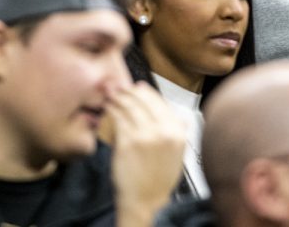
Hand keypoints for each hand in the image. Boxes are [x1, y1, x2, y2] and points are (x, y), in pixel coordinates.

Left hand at [107, 82, 187, 226]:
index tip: (137, 87)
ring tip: (110, 94)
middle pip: (143, 100)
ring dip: (117, 97)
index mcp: (177, 133)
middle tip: (118, 86)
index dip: (146, 92)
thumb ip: (178, 134)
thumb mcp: (177, 155)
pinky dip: (111, 110)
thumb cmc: (158, 180)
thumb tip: (180, 118)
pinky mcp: (128, 142)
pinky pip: (118, 118)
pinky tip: (107, 107)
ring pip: (129, 107)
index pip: (161, 102)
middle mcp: (164, 132)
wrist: (146, 201)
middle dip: (128, 91)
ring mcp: (145, 136)